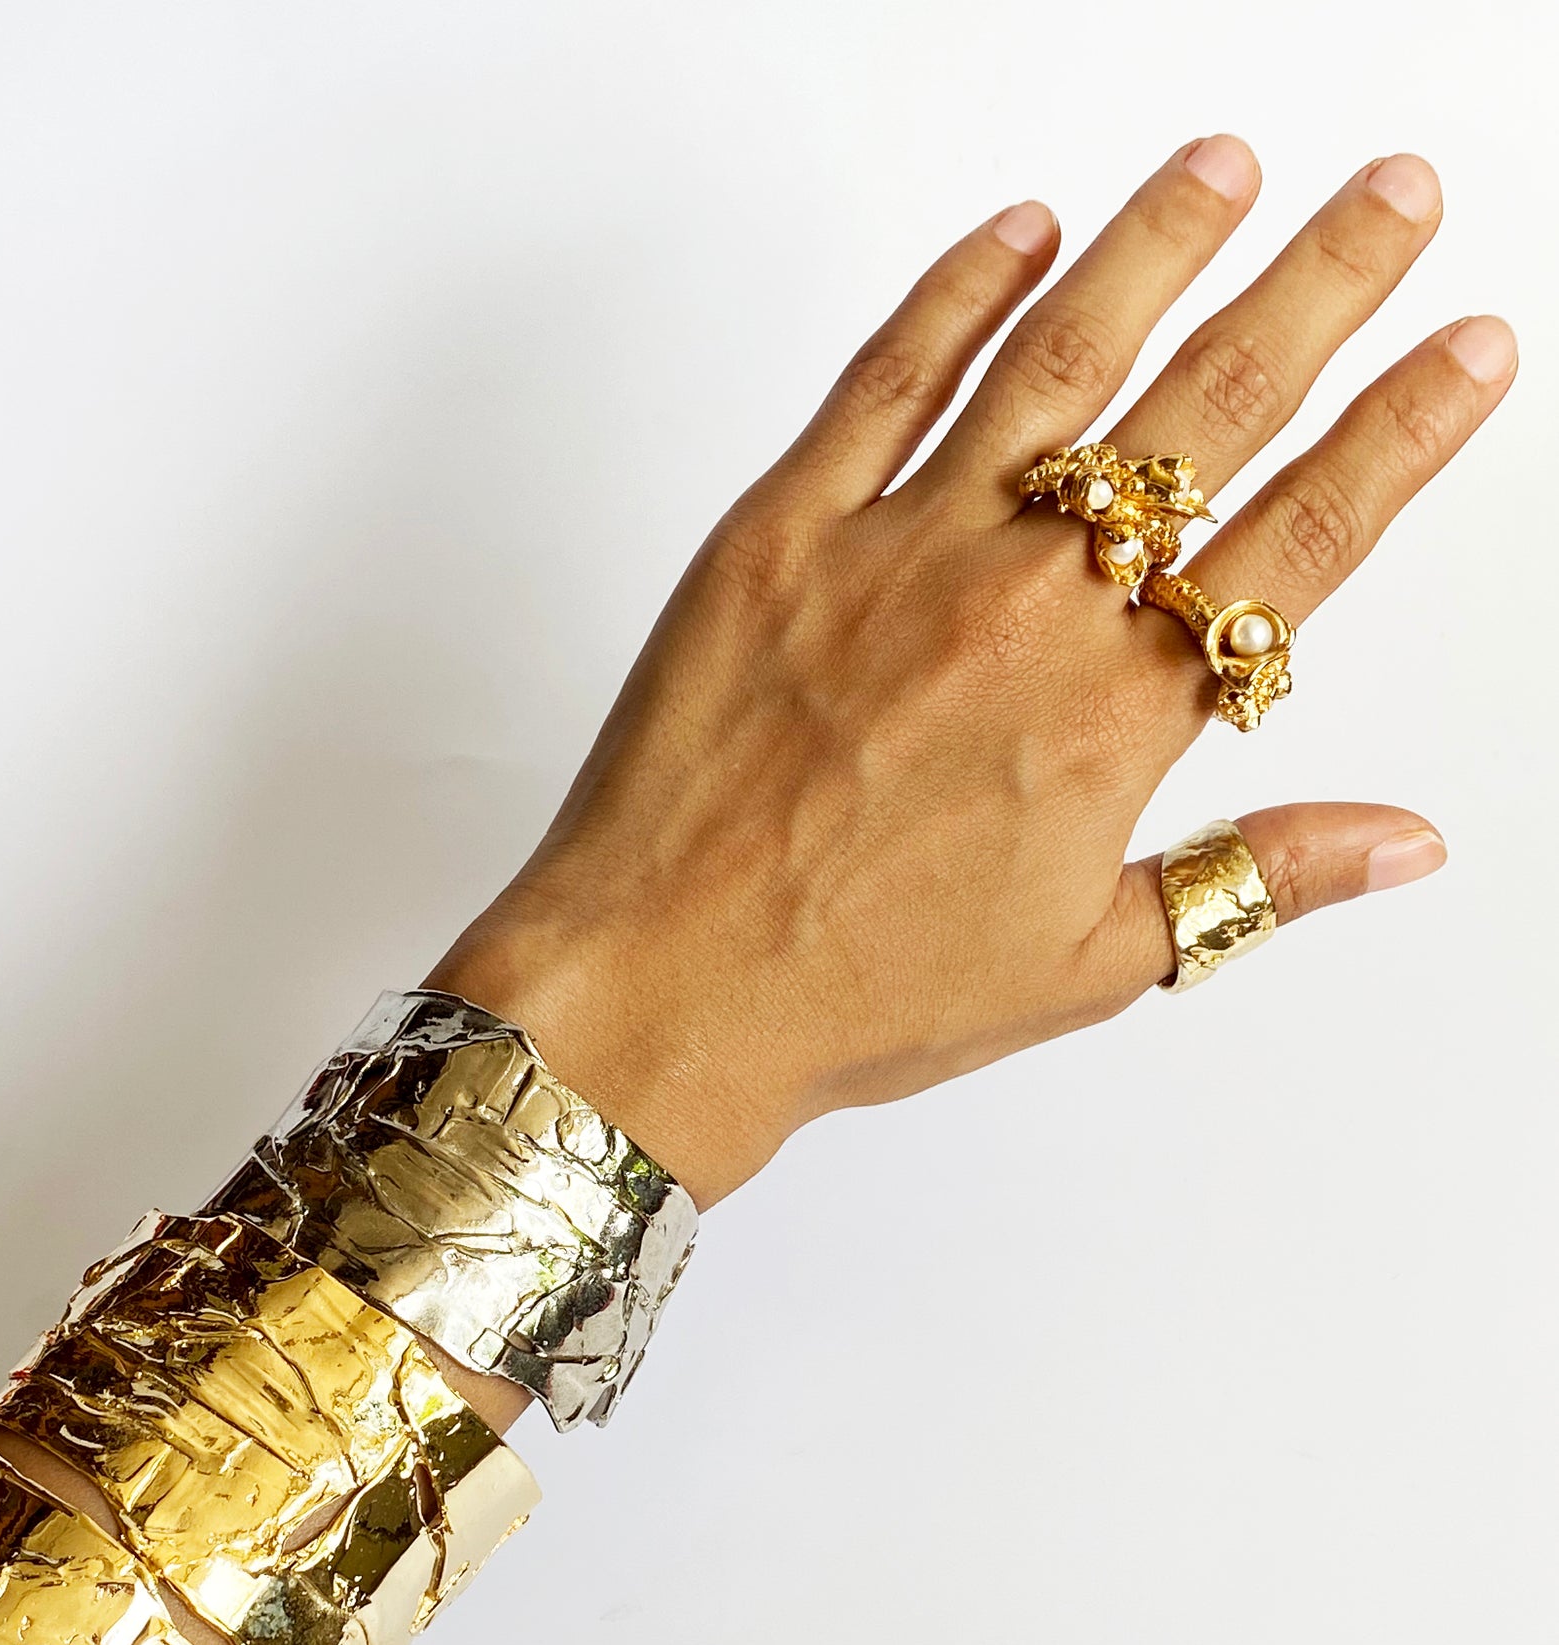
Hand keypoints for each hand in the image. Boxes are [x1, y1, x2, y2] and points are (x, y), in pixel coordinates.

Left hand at [431, 138, 1513, 1205]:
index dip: (1400, 438)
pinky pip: (882, 380)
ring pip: (1058, 360)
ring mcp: (898, 551)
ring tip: (1227, 166)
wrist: (659, 989)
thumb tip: (1404, 842)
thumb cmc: (858, 996)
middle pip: (1206, 412)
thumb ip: (1255, 878)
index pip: (1300, 542)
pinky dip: (956, 293)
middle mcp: (1022, 608)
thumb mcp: (1088, 965)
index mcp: (1112, 716)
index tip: (1467, 350)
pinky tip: (1019, 230)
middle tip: (1393, 197)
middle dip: (1320, 287)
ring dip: (1157, 245)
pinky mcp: (781, 531)